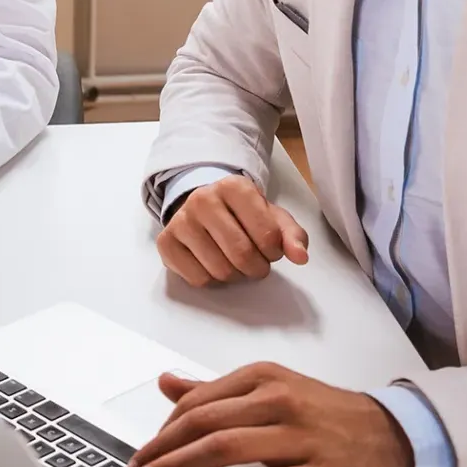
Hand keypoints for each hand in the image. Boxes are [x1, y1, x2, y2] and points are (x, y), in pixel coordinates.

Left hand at [125, 363, 413, 466]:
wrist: (389, 435)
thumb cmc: (325, 415)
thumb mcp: (269, 390)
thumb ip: (215, 391)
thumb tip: (167, 382)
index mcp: (262, 378)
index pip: (197, 401)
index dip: (163, 430)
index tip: (143, 454)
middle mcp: (277, 400)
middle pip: (204, 422)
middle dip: (161, 449)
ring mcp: (297, 435)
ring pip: (226, 446)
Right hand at [158, 176, 308, 285]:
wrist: (204, 206)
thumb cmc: (243, 214)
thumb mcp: (272, 217)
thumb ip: (292, 236)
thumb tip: (300, 257)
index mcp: (234, 186)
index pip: (267, 235)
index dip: (274, 251)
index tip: (270, 248)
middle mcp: (203, 199)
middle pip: (241, 255)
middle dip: (256, 268)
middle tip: (256, 262)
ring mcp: (181, 220)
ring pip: (219, 270)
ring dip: (235, 275)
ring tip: (234, 260)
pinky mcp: (166, 242)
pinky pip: (197, 279)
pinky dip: (211, 279)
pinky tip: (211, 261)